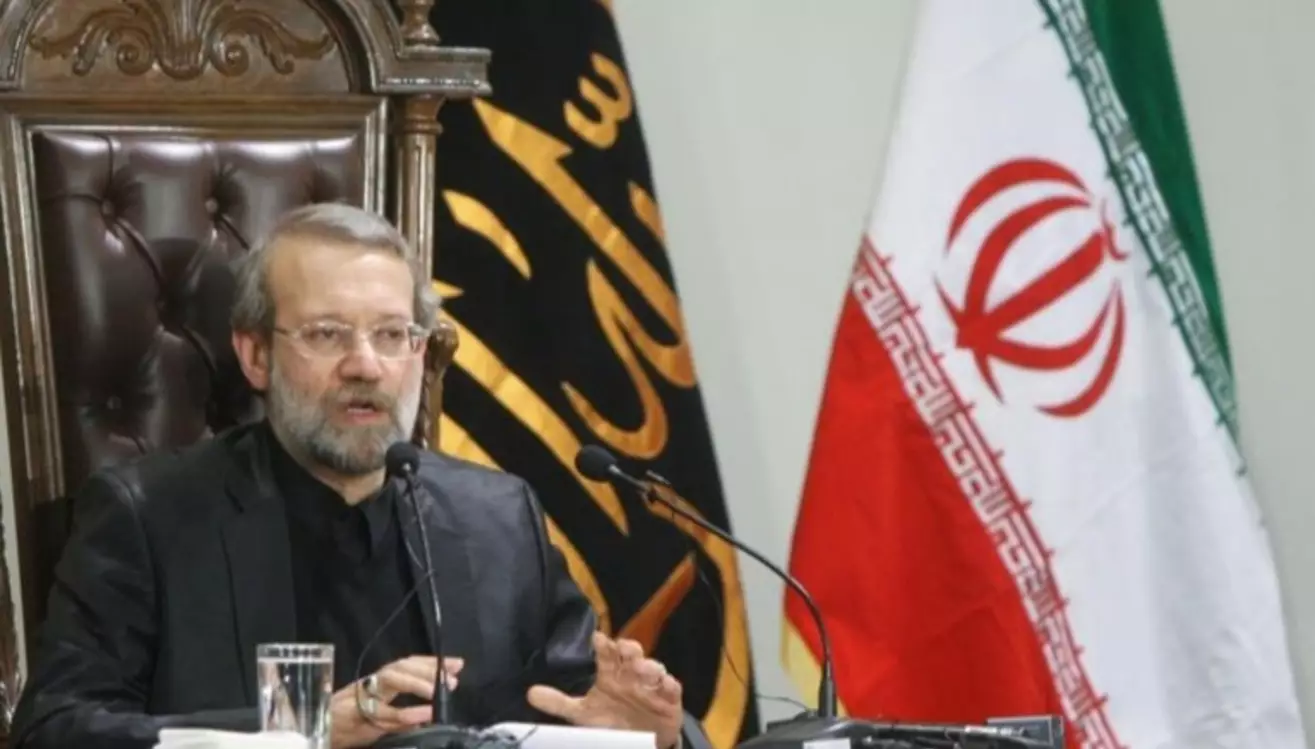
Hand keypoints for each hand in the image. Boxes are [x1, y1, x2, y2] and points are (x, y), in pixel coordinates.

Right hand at [329, 655, 463, 748]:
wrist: (315, 734)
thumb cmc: (347, 728)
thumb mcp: (380, 722)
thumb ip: (403, 718)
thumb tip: (430, 716)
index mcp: (378, 684)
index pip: (407, 665)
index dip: (432, 663)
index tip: (457, 664)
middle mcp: (370, 684)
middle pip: (400, 666)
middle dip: (427, 669)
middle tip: (450, 679)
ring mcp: (360, 695)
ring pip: (390, 678)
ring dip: (416, 683)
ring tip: (437, 692)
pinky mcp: (353, 713)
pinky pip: (380, 711)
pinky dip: (403, 712)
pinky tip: (422, 715)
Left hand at [527, 632, 682, 748]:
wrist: (640, 741)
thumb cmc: (611, 721)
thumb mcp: (583, 714)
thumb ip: (559, 703)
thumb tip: (530, 693)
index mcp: (611, 674)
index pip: (607, 654)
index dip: (604, 645)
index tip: (598, 639)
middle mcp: (631, 674)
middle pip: (631, 654)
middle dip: (629, 648)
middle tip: (623, 648)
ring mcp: (651, 685)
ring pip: (653, 667)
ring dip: (649, 665)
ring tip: (643, 668)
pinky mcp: (668, 699)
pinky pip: (671, 688)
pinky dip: (668, 684)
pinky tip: (664, 684)